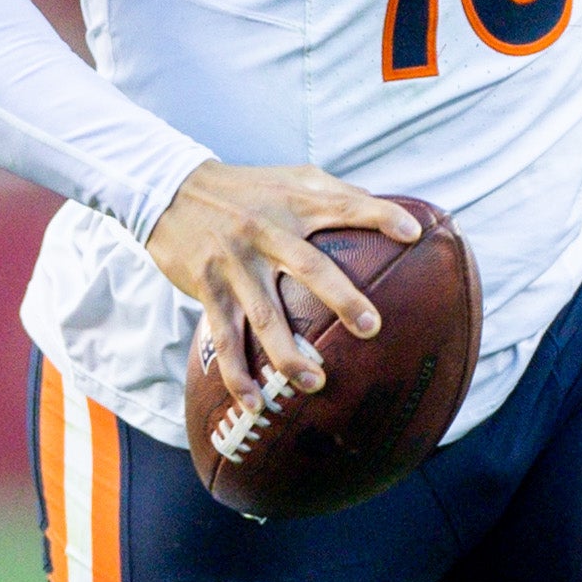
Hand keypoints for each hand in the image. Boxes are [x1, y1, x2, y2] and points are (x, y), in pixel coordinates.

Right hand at [140, 162, 420, 397]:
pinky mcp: (208, 288)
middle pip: (309, 267)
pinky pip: (225, 337)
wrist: (167, 189)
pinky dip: (237, 373)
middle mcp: (265, 232)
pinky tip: (254, 404)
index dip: (379, 215)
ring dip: (289, 353)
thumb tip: (391, 212)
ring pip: (265, 315)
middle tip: (372, 328)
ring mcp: (235, 264)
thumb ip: (335, 193)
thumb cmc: (246, 188)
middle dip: (342, 299)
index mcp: (293, 202)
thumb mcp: (290, 177)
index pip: (344, 205)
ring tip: (317, 383)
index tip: (413, 234)